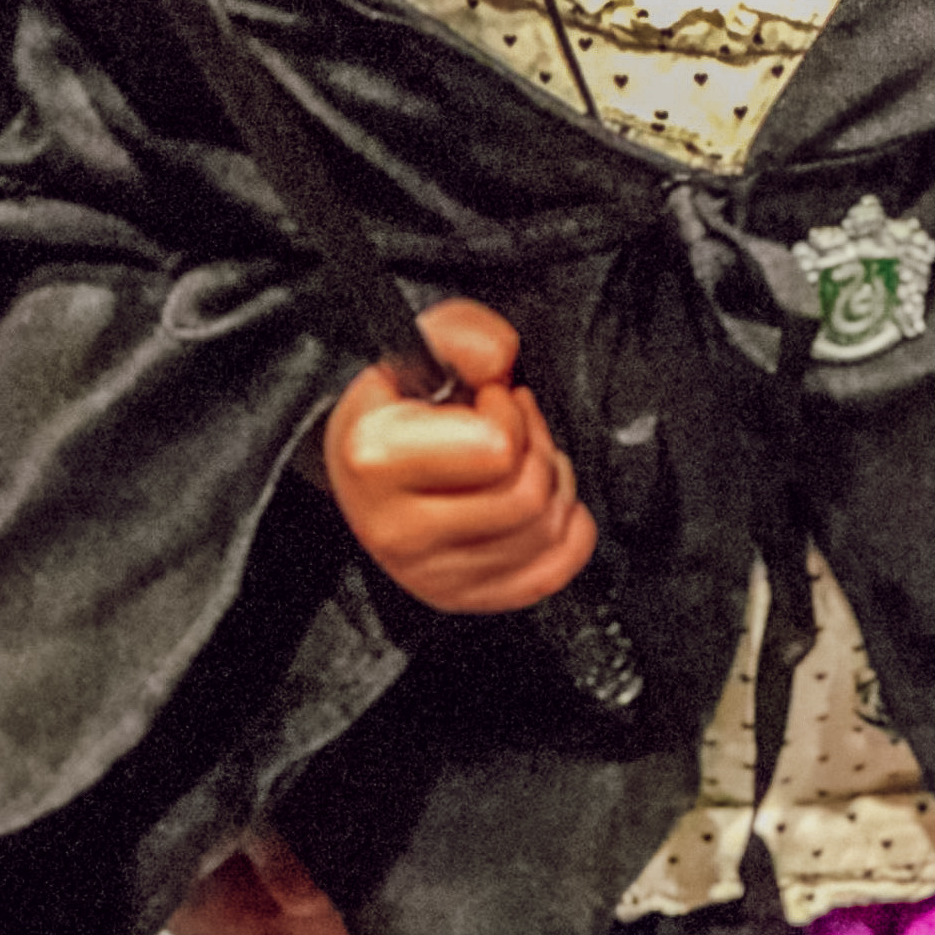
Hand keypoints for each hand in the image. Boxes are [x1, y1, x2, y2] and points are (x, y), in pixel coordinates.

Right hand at [324, 295, 597, 612]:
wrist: (369, 459)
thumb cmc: (400, 404)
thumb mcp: (426, 343)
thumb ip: (467, 336)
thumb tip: (498, 363)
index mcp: (378, 460)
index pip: (497, 449)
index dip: (508, 413)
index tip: (488, 401)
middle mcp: (396, 529)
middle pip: (529, 496)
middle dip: (538, 447)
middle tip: (513, 428)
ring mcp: (428, 574)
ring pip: (546, 533)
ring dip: (552, 485)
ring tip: (518, 461)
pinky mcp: (459, 599)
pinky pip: (554, 572)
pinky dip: (565, 532)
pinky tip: (536, 503)